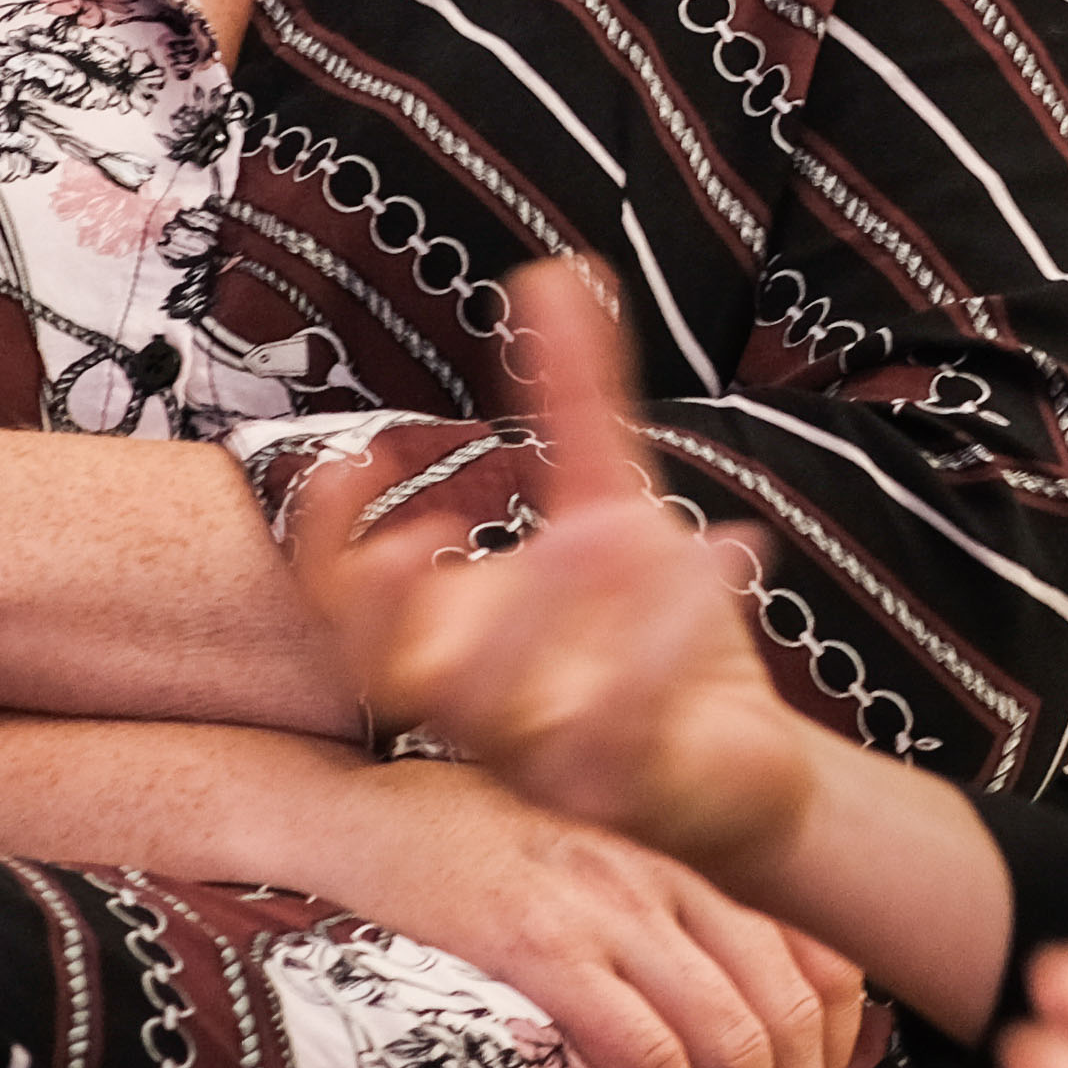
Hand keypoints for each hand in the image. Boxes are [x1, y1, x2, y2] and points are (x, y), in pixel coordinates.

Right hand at [279, 759, 879, 1067]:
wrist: (357, 810)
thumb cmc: (465, 844)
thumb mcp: (594, 864)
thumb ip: (661, 922)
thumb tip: (719, 1020)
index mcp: (688, 858)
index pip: (816, 957)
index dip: (843, 1052)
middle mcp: (668, 874)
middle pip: (789, 1012)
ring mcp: (609, 905)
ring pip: (735, 1037)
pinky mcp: (541, 943)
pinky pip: (646, 1046)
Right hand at [298, 260, 844, 882]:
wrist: (743, 761)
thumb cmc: (655, 637)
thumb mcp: (614, 499)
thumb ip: (576, 398)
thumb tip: (552, 272)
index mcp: (449, 643)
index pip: (340, 610)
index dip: (323, 544)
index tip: (359, 455)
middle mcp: (474, 712)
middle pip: (388, 676)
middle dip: (400, 603)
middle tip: (432, 530)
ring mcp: (543, 765)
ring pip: (507, 710)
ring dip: (558, 610)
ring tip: (626, 530)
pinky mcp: (627, 795)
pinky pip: (626, 729)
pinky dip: (671, 638)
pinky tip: (730, 548)